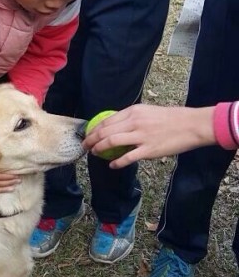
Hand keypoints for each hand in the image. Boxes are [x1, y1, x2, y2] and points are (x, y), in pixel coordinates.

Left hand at [83, 104, 215, 167]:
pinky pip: (127, 158)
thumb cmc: (171, 119)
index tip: (88, 134)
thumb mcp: (148, 112)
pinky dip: (117, 162)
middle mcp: (134, 122)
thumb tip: (117, 126)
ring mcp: (141, 136)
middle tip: (85, 146)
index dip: (94, 129)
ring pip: (112, 142)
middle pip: (105, 131)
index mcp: (134, 111)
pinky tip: (112, 165)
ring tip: (94, 153)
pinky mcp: (149, 150)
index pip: (107, 120)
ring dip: (99, 149)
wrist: (191, 125)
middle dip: (91, 139)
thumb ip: (132, 118)